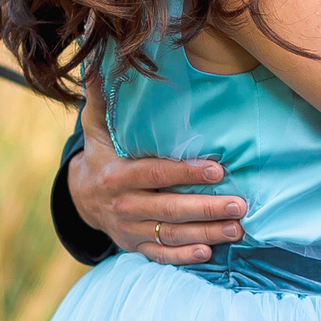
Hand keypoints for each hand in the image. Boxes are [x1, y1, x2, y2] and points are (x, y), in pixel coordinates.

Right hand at [68, 88, 244, 264]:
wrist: (80, 198)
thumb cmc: (101, 154)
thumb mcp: (97, 126)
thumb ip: (103, 97)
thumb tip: (99, 62)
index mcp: (116, 175)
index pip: (155, 173)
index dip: (185, 173)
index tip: (217, 169)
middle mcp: (123, 205)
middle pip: (169, 208)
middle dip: (206, 208)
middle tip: (240, 204)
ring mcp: (129, 230)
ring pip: (171, 234)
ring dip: (206, 234)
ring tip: (238, 229)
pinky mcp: (136, 246)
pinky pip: (161, 255)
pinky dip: (183, 257)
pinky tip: (209, 253)